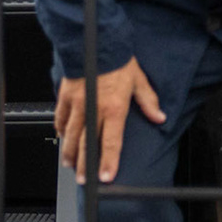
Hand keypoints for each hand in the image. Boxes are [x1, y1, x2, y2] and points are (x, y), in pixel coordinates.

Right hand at [55, 57, 165, 183]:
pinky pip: (61, 118)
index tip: (105, 177)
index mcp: (114, 107)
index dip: (108, 162)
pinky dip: (61, 130)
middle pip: (87, 144)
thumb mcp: (138, 80)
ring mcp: (77, 103)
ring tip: (70, 164)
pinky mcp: (66, 96)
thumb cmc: (118, 59)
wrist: (96, 41)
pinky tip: (62, 138)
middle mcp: (94, 108)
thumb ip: (148, 101)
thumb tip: (160, 117)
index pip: (111, 142)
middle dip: (85, 165)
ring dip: (70, 152)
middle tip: (83, 180)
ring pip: (71, 134)